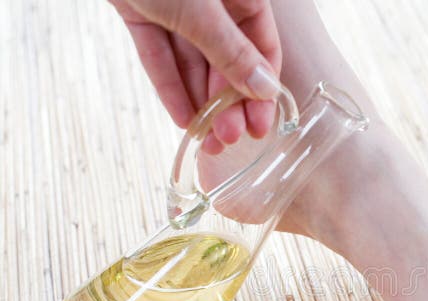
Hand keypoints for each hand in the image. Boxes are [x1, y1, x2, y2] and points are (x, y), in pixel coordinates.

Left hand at [111, 0, 281, 152]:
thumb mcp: (201, 9)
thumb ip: (230, 50)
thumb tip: (265, 89)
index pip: (262, 48)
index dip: (262, 90)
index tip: (261, 126)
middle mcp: (213, 3)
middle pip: (227, 61)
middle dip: (229, 103)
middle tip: (230, 140)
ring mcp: (176, 5)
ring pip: (193, 62)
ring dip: (201, 102)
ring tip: (207, 141)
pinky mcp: (142, 8)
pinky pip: (160, 53)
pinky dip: (169, 85)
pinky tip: (181, 118)